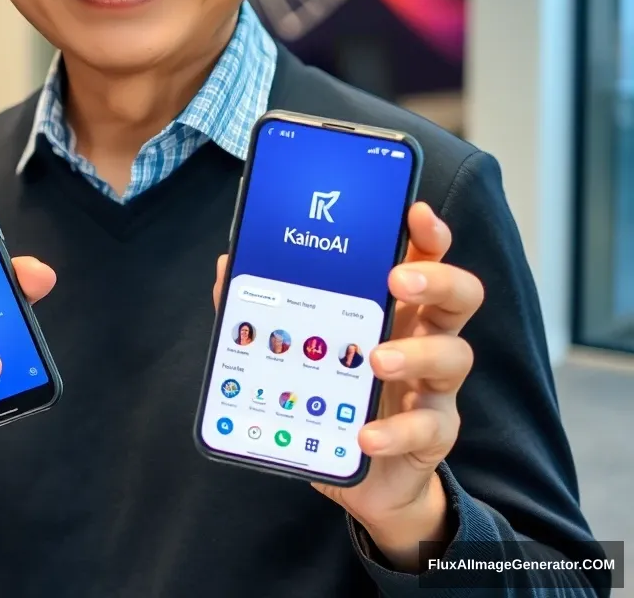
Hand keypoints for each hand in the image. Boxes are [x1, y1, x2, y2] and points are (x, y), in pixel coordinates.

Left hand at [212, 202, 483, 570]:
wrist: (363, 477)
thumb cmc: (336, 394)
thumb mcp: (298, 346)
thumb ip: (266, 307)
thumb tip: (228, 266)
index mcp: (392, 305)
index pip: (424, 256)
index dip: (427, 231)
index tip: (414, 211)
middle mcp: (423, 336)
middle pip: (460, 294)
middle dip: (436, 278)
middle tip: (399, 279)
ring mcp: (434, 386)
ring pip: (455, 354)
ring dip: (415, 352)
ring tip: (374, 359)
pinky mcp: (434, 434)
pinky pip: (428, 427)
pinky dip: (395, 430)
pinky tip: (366, 434)